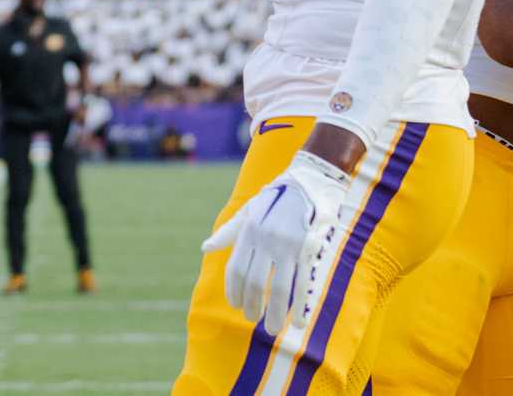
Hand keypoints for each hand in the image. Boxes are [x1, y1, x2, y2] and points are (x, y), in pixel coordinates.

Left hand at [202, 151, 351, 335]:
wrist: (308, 182)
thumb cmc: (274, 199)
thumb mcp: (248, 212)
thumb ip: (228, 233)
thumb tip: (205, 248)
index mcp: (249, 232)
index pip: (236, 268)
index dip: (234, 291)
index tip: (236, 305)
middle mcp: (265, 240)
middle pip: (255, 282)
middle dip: (253, 306)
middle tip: (253, 319)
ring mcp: (288, 245)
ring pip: (279, 288)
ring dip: (276, 313)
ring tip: (273, 329)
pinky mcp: (308, 249)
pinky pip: (302, 282)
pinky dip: (300, 304)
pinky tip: (298, 321)